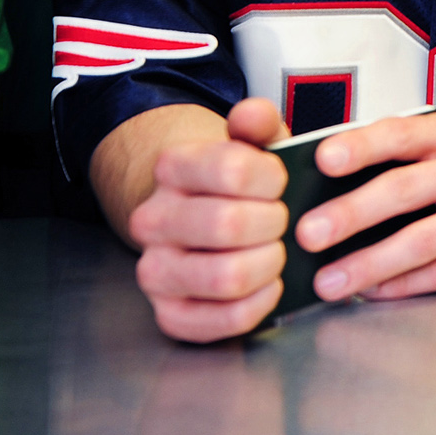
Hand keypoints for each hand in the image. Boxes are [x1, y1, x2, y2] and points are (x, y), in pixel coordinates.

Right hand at [129, 100, 291, 342]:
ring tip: (277, 253)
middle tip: (283, 221)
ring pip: (225, 276)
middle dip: (275, 224)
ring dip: (268, 266)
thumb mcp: (252, 143)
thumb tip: (253, 114)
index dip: (272, 179)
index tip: (279, 183)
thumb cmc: (236, 185)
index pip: (232, 169)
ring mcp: (155, 269)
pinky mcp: (168, 312)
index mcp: (172, 167)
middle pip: (228, 225)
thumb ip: (259, 122)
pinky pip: (221, 320)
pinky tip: (268, 285)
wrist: (200, 218)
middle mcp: (153, 219)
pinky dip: (258, 305)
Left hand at [294, 113, 435, 302]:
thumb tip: (328, 179)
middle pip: (406, 191)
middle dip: (352, 213)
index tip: (324, 159)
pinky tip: (373, 291)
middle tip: (308, 233)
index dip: (363, 145)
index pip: (403, 134)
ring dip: (371, 263)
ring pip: (423, 241)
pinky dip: (404, 285)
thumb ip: (405, 152)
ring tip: (330, 280)